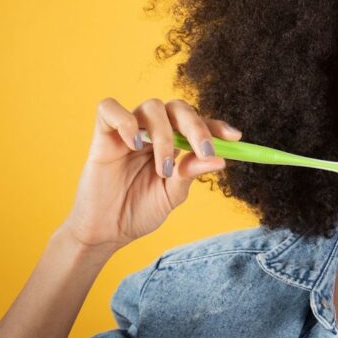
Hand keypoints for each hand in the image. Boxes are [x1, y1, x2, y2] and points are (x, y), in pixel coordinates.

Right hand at [60, 97, 242, 253]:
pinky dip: (126, 121)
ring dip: (164, 134)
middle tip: (203, 150)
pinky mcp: (102, 135)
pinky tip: (135, 145)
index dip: (216, 125)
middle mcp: (153, 132)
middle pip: (178, 107)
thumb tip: (220, 160)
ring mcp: (128, 131)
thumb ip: (191, 173)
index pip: (198, 123)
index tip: (235, 138)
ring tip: (164, 168)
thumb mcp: (172, 194)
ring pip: (152, 106)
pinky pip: (109, 108)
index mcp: (173, 143)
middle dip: (195, 125)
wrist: (106, 231)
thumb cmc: (139, 211)